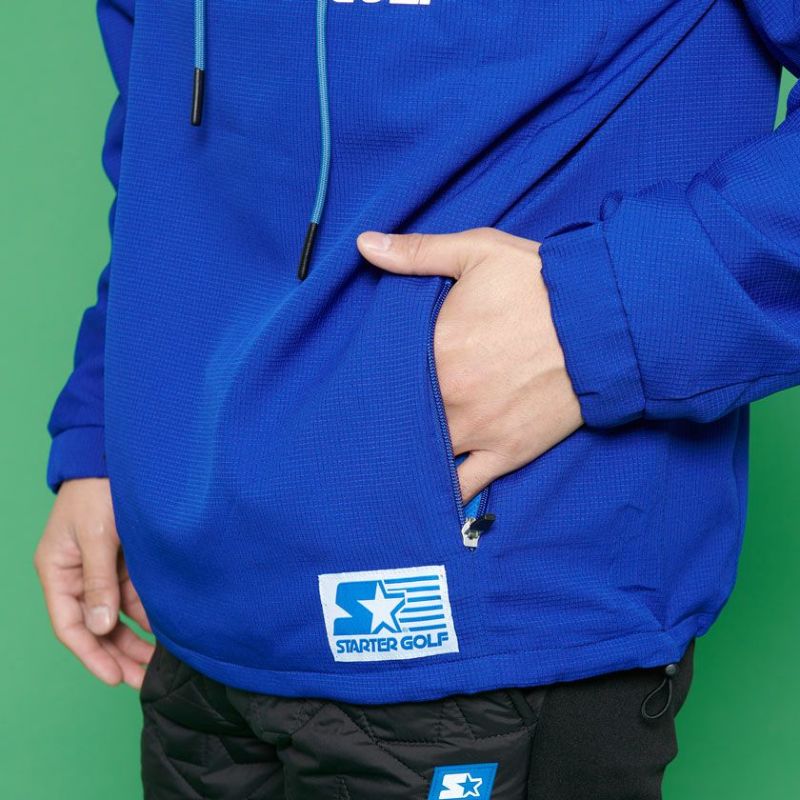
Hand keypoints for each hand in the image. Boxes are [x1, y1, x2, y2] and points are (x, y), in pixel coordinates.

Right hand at [34, 478, 153, 688]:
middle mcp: (78, 577)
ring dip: (134, 640)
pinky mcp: (123, 562)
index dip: (91, 655)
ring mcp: (101, 571)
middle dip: (117, 656)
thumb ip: (99, 582)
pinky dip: (146, 616)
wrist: (114, 459)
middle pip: (95, 628)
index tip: (114, 678)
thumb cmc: (97, 491)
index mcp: (58, 572)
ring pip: (116, 617)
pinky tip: (165, 634)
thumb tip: (102, 627)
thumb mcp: (97, 536)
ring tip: (158, 666)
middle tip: (145, 681)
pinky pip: (133, 597)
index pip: (70, 625)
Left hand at [357, 227, 582, 502]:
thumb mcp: (479, 252)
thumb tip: (363, 244)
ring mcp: (478, 430)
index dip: (369, 377)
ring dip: (406, 456)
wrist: (608, 320)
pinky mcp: (508, 453)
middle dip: (384, 419)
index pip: (381, 372)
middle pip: (398, 418)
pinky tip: (423, 494)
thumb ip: (416, 252)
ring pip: (424, 455)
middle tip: (366, 423)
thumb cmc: (542, 283)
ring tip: (386, 459)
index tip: (360, 379)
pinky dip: (443, 492)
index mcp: (435, 349)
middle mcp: (449, 397)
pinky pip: (465, 485)